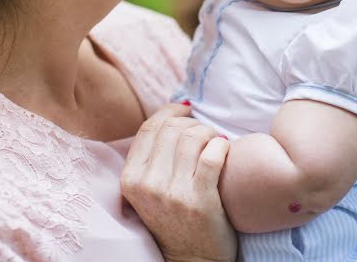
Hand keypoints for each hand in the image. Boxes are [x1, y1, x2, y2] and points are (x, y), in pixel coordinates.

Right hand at [121, 103, 236, 261]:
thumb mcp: (149, 190)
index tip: (185, 109)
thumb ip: (154, 157)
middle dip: (193, 123)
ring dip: (210, 133)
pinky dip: (222, 145)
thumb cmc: (175, 219)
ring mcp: (173, 193)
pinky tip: (226, 149)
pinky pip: (212, 156)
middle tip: (206, 133)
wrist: (193, 260)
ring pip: (192, 138)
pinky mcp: (199, 200)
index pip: (149, 129)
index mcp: (130, 179)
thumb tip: (174, 112)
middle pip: (172, 129)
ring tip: (216, 142)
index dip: (170, 112)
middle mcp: (147, 185)